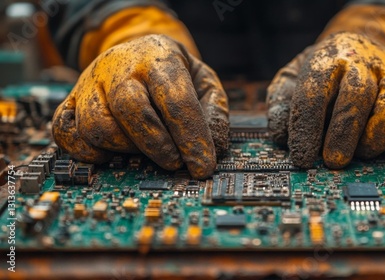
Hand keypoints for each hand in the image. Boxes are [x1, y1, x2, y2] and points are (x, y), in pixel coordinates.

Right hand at [52, 35, 228, 178]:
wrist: (137, 52)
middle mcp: (119, 67)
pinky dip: (87, 152)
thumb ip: (213, 112)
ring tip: (144, 150)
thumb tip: (213, 148)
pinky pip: (65, 133)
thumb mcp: (204, 81)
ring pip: (96, 124)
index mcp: (159, 57)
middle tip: (174, 162)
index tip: (202, 166)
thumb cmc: (174, 73)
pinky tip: (111, 154)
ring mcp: (89, 83)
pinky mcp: (70, 101)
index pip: (176, 100)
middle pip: (130, 108)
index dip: (191, 137)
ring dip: (124, 148)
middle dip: (157, 144)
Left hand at [267, 32, 384, 168]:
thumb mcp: (294, 77)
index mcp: (331, 56)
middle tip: (333, 162)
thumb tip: (281, 134)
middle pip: (359, 95)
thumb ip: (282, 102)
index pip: (315, 89)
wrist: (366, 47)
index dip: (307, 126)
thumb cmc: (325, 74)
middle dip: (343, 134)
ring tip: (361, 152)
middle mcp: (367, 62)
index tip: (302, 157)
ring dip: (376, 138)